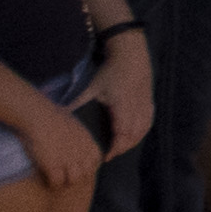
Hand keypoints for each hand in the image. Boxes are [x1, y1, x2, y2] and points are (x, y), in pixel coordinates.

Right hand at [11, 95, 104, 210]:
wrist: (39, 114)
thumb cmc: (52, 116)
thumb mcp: (74, 125)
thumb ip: (79, 137)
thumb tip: (76, 141)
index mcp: (89, 143)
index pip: (95, 163)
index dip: (84, 167)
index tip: (73, 166)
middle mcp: (82, 153)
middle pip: (86, 174)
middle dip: (76, 177)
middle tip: (63, 175)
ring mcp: (68, 160)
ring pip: (74, 181)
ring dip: (65, 182)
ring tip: (55, 178)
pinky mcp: (53, 165)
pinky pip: (57, 182)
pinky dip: (52, 183)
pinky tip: (46, 177)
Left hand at [89, 25, 156, 159]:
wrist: (130, 54)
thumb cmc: (111, 70)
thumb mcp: (93, 87)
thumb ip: (79, 102)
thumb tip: (61, 113)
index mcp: (122, 106)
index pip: (121, 134)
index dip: (115, 148)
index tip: (105, 156)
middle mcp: (136, 108)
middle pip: (133, 136)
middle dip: (122, 148)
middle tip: (109, 155)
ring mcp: (145, 105)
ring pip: (142, 131)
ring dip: (132, 142)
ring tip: (120, 148)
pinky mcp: (149, 102)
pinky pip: (148, 123)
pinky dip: (140, 133)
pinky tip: (133, 136)